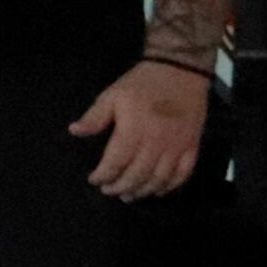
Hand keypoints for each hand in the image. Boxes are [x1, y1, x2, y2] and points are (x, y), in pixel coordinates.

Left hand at [70, 59, 210, 199]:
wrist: (180, 70)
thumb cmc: (142, 84)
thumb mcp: (112, 95)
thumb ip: (94, 117)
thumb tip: (74, 132)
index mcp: (134, 130)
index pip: (116, 162)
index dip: (103, 176)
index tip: (94, 180)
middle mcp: (157, 142)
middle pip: (137, 175)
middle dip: (120, 187)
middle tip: (109, 191)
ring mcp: (177, 146)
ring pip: (159, 179)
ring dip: (143, 191)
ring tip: (129, 195)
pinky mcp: (193, 145)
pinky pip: (183, 174)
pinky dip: (170, 186)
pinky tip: (158, 190)